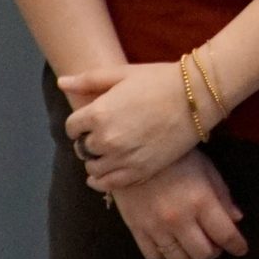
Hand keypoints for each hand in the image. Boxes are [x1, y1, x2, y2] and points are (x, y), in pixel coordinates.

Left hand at [61, 62, 201, 189]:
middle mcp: (106, 139)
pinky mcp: (140, 171)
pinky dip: (102, 181)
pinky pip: (109, 184)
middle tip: (103, 133)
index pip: (72, 126)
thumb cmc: (160, 79)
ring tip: (110, 151)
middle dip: (88, 141)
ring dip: (97, 160)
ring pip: (93, 167)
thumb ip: (88, 80)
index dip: (80, 123)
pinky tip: (105, 173)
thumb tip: (62, 82)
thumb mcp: (122, 73)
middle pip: (82, 148)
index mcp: (98, 113)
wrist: (196, 97)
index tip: (89, 121)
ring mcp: (123, 158)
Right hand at [111, 152, 247, 258]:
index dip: (237, 246)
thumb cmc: (177, 158)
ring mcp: (156, 227)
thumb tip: (236, 219)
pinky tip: (170, 242)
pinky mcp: (136, 230)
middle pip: (203, 253)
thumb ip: (223, 196)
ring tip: (192, 243)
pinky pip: (154, 256)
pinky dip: (165, 254)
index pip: (225, 234)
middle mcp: (179, 220)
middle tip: (214, 242)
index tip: (241, 249)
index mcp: (201, 202)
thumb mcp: (207, 169)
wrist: (135, 153)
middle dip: (214, 250)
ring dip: (191, 255)